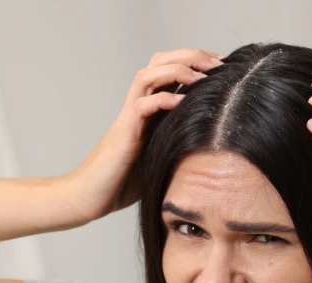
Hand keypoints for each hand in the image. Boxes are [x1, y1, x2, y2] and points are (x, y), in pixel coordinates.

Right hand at [68, 48, 224, 222]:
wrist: (89, 198)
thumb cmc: (122, 184)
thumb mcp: (161, 160)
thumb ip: (179, 147)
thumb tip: (214, 152)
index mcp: (150, 111)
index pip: (170, 70)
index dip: (195, 62)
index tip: (222, 67)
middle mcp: (139, 107)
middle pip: (160, 61)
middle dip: (191, 56)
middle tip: (218, 63)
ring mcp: (130, 117)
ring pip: (149, 74)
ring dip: (178, 68)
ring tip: (203, 76)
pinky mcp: (125, 132)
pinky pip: (143, 104)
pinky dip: (164, 98)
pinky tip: (182, 102)